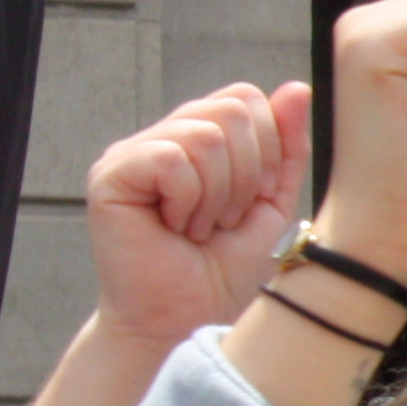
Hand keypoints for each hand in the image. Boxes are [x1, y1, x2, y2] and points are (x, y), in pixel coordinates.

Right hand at [88, 81, 309, 347]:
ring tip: (197, 227)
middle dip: (246, 174)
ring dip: (218, 194)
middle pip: (230, 109)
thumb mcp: (272, 201)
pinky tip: (173, 227)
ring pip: (206, 135)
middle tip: (222, 219)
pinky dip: (189, 200)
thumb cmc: (225, 268)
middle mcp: (163, 136)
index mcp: (199, 137)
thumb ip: (286, 146)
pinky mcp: (110, 174)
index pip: (245, 98)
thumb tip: (296, 87)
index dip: (267, 146)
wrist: (188, 318)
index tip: (252, 199)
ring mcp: (132, 153)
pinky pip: (172, 158)